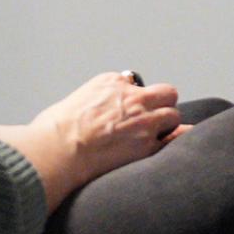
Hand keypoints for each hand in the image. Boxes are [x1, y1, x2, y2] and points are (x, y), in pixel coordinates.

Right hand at [0, 72, 183, 209]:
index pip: (135, 84)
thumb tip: (92, 111)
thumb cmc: (55, 130)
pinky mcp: (148, 145)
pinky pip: (175, 139)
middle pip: (165, 92)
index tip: (129, 110)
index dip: (135, 99)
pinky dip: (177, 141)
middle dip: (162, 104)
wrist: (59, 150)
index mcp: (111, 83)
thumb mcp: (73, 101)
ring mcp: (143, 121)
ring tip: (155, 138)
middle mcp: (131, 97)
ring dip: (167, 125)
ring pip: (173, 115)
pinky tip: (178, 144)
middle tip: (152, 119)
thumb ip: (92, 102)